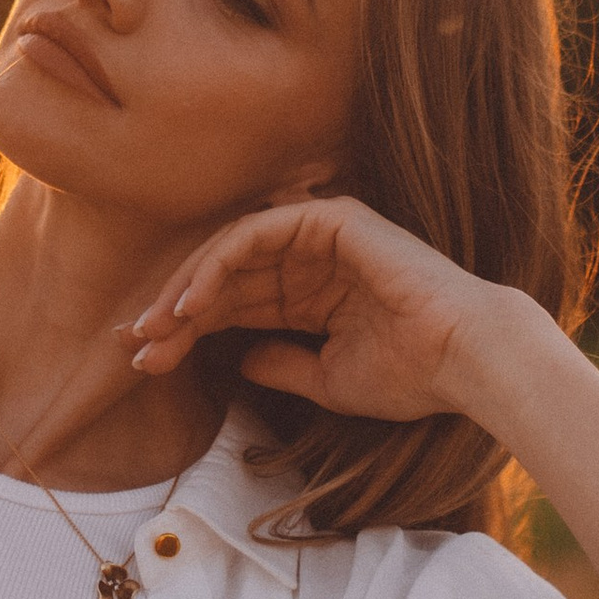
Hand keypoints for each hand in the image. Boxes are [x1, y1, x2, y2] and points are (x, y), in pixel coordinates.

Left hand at [127, 197, 521, 422]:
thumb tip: (239, 362)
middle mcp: (313, 256)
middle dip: (173, 311)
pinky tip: (192, 303)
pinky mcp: (330, 218)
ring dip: (187, 287)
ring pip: (232, 251)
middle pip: (225, 278)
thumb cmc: (411, 374)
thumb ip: (282, 365)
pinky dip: (219, 264)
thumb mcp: (329, 379)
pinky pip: (257, 234)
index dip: (187, 330)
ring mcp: (321, 232)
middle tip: (133, 344)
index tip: (145, 360)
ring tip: (156, 327)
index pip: (236, 304)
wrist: (465, 361)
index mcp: (314, 292)